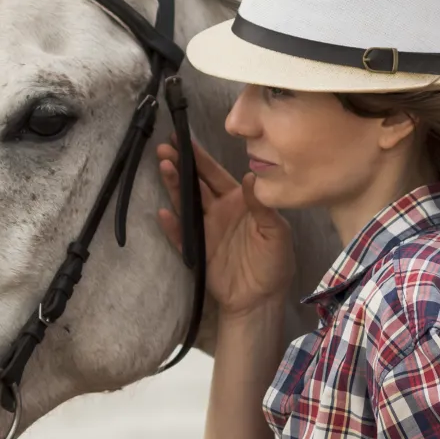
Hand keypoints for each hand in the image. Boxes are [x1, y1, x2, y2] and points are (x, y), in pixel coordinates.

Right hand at [157, 139, 291, 320]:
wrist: (261, 299)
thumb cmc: (274, 262)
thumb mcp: (276, 232)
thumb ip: (261, 206)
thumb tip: (249, 177)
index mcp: (238, 201)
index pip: (215, 173)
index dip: (199, 156)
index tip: (183, 139)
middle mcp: (218, 211)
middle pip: (195, 183)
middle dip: (180, 165)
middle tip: (163, 148)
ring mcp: (205, 230)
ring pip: (185, 203)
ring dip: (173, 186)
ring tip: (162, 167)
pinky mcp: (197, 250)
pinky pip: (181, 235)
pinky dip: (172, 226)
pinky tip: (163, 213)